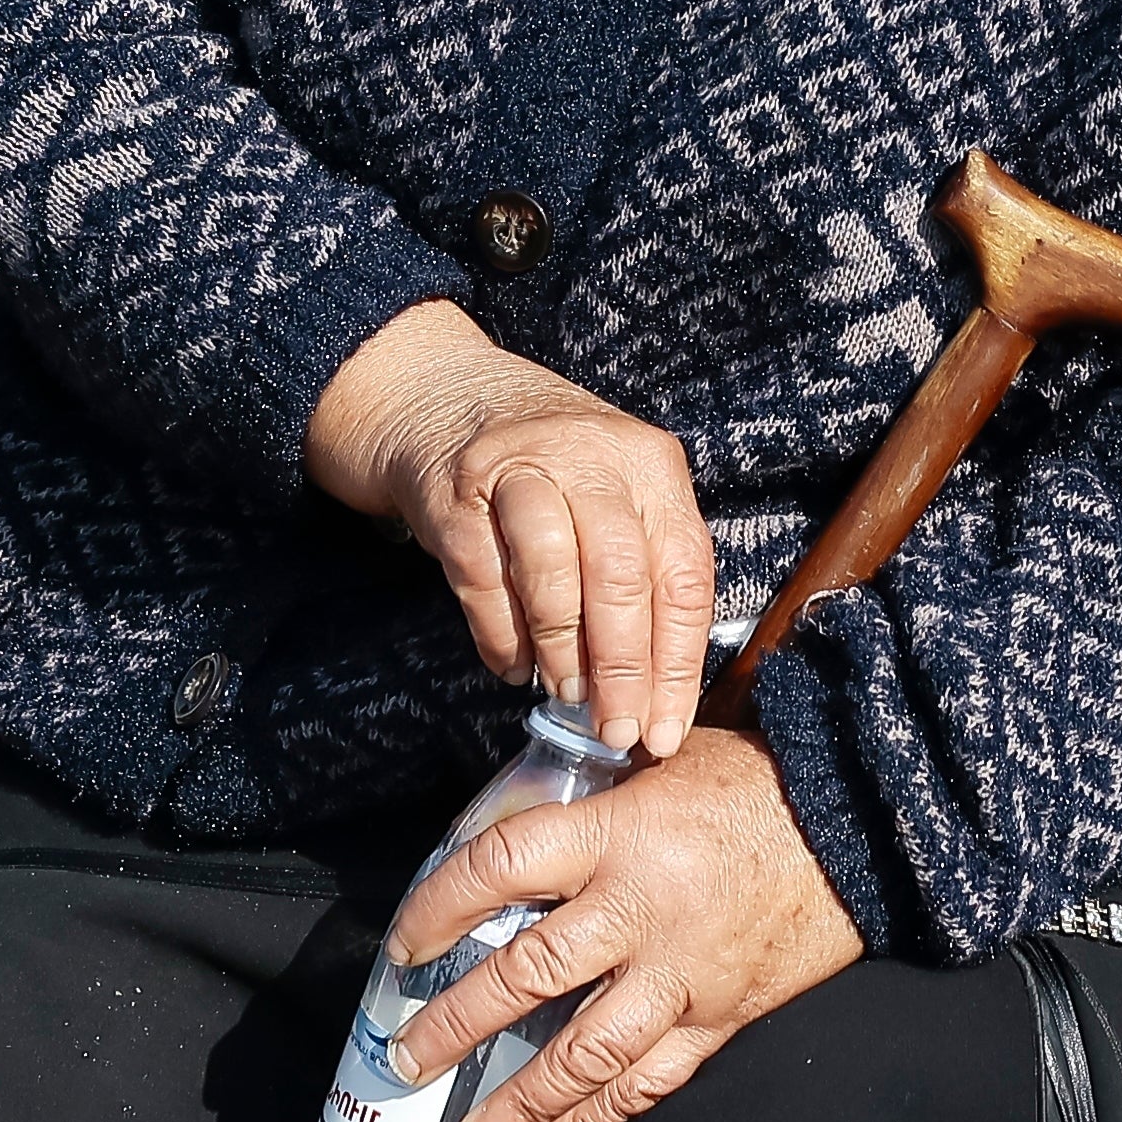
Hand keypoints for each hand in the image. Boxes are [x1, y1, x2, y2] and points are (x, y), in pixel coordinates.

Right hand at [305, 303, 720, 757]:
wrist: (438, 391)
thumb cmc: (547, 464)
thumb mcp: (613, 488)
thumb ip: (641, 567)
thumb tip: (658, 690)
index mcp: (650, 460)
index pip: (683, 570)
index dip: (678, 661)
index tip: (668, 728)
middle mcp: (591, 453)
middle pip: (622, 573)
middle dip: (624, 669)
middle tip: (618, 730)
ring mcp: (519, 465)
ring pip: (554, 569)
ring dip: (561, 648)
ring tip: (565, 694)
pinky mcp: (454, 491)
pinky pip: (483, 577)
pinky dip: (500, 633)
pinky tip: (512, 667)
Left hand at [383, 729, 863, 1121]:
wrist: (864, 821)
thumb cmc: (762, 780)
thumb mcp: (666, 757)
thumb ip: (594, 791)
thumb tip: (522, 811)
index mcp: (617, 832)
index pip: (500, 867)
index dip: (438, 907)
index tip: (404, 944)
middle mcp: (638, 910)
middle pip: (524, 975)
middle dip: (454, 1024)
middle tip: (405, 1060)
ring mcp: (679, 974)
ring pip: (581, 1054)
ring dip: (517, 1102)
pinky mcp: (718, 1016)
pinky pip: (646, 1083)